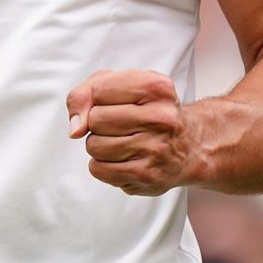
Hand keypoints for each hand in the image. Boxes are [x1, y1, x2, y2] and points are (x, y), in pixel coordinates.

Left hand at [66, 69, 192, 195]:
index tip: (114, 102)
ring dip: (98, 145)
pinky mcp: (147, 176)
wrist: (186, 146)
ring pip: (94, 145)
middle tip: (120, 125)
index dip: (98, 97)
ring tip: (121, 142)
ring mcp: (156, 148)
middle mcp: (161, 117)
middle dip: (98, 123)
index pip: (99, 89)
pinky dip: (102, 164)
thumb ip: (86, 94)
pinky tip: (121, 159)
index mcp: (156, 87)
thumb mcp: (120, 86)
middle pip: (95, 119)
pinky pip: (99, 169)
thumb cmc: (146, 111)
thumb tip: (75, 128)